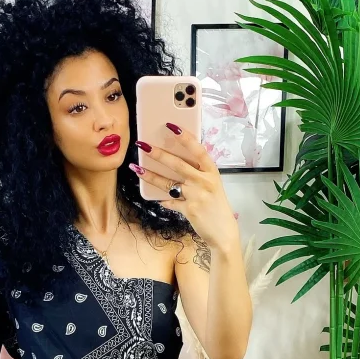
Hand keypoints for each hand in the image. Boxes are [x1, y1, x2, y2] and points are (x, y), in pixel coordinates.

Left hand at [130, 123, 238, 251]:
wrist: (223, 232)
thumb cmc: (217, 206)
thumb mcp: (212, 185)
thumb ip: (198, 174)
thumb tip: (175, 162)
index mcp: (211, 172)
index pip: (198, 150)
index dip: (185, 138)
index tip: (171, 126)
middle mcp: (204, 181)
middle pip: (178, 164)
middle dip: (158, 154)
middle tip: (143, 145)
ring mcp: (196, 196)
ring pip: (168, 182)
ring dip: (150, 175)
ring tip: (136, 168)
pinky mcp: (188, 209)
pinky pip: (169, 201)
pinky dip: (162, 199)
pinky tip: (154, 197)